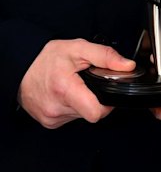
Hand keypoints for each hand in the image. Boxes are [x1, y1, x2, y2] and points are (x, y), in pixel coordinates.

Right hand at [18, 39, 134, 127]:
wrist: (22, 66)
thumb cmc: (48, 57)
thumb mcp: (79, 48)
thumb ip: (105, 56)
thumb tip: (128, 66)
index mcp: (65, 90)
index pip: (96, 113)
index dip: (107, 103)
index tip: (107, 90)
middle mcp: (57, 109)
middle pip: (91, 113)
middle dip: (95, 98)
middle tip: (88, 82)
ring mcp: (51, 119)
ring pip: (81, 115)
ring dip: (83, 102)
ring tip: (75, 85)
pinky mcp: (49, 123)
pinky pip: (71, 117)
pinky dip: (73, 106)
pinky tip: (67, 93)